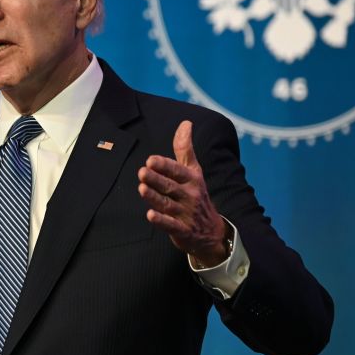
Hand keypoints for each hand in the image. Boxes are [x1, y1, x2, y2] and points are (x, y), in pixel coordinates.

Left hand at [138, 121, 229, 266]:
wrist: (213, 232)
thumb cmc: (197, 195)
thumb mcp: (194, 171)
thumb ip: (185, 149)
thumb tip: (185, 123)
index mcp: (192, 179)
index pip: (177, 170)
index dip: (164, 165)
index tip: (151, 159)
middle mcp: (190, 195)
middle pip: (170, 186)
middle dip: (156, 179)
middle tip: (142, 172)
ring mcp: (186, 214)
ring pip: (168, 204)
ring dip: (154, 197)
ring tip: (141, 189)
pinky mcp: (183, 230)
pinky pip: (171, 226)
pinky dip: (162, 221)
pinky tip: (150, 215)